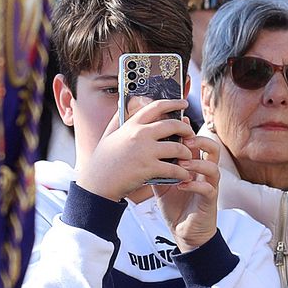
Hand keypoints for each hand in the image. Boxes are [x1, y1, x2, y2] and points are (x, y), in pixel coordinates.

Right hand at [75, 96, 191, 202]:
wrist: (97, 184)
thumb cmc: (102, 161)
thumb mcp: (108, 135)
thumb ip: (118, 119)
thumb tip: (125, 105)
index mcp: (131, 125)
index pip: (156, 106)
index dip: (173, 102)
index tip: (184, 102)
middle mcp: (140, 134)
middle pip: (173, 125)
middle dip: (186, 129)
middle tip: (190, 134)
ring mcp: (145, 151)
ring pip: (177, 148)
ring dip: (187, 153)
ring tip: (187, 157)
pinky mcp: (149, 168)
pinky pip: (174, 168)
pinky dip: (182, 172)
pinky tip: (184, 175)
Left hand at [153, 133, 220, 252]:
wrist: (183, 231)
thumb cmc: (175, 205)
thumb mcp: (161, 183)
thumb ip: (157, 167)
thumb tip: (140, 153)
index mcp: (194, 165)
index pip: (196, 141)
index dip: (190, 130)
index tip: (177, 122)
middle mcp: (204, 172)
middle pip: (212, 147)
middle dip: (199, 141)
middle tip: (184, 141)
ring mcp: (209, 185)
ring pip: (213, 166)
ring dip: (197, 163)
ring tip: (182, 164)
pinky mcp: (210, 200)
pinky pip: (208, 188)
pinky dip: (195, 184)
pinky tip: (182, 185)